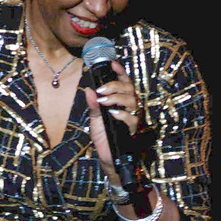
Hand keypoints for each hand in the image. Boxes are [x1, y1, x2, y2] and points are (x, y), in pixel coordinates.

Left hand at [83, 60, 139, 176]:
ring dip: (117, 98)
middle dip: (115, 86)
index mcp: (121, 101)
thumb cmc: (103, 136)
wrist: (107, 156)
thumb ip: (93, 105)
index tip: (112, 63)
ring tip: (103, 101)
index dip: (120, 72)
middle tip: (100, 89)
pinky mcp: (132, 130)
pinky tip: (112, 113)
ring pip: (132, 101)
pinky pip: (131, 118)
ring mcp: (132, 118)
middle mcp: (129, 107)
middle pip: (129, 89)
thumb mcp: (95, 118)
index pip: (124, 82)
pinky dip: (121, 113)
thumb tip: (88, 89)